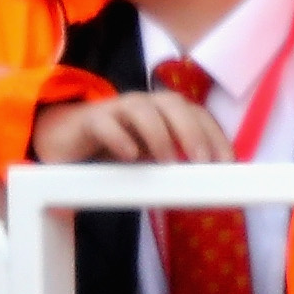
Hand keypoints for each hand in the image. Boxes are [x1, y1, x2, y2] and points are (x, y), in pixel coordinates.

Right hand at [30, 92, 233, 164]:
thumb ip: (174, 167)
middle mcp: (144, 105)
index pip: (196, 113)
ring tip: (167, 162)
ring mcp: (116, 109)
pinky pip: (105, 123)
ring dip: (159, 134)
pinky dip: (119, 137)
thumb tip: (208, 190)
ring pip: (142, 109)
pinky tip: (129, 156)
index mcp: (163, 112)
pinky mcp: (90, 121)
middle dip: (192, 131)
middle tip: (203, 162)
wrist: (66, 140)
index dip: (214, 134)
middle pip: (173, 104)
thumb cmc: (116, 149)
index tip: (227, 163)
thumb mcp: (150, 160)